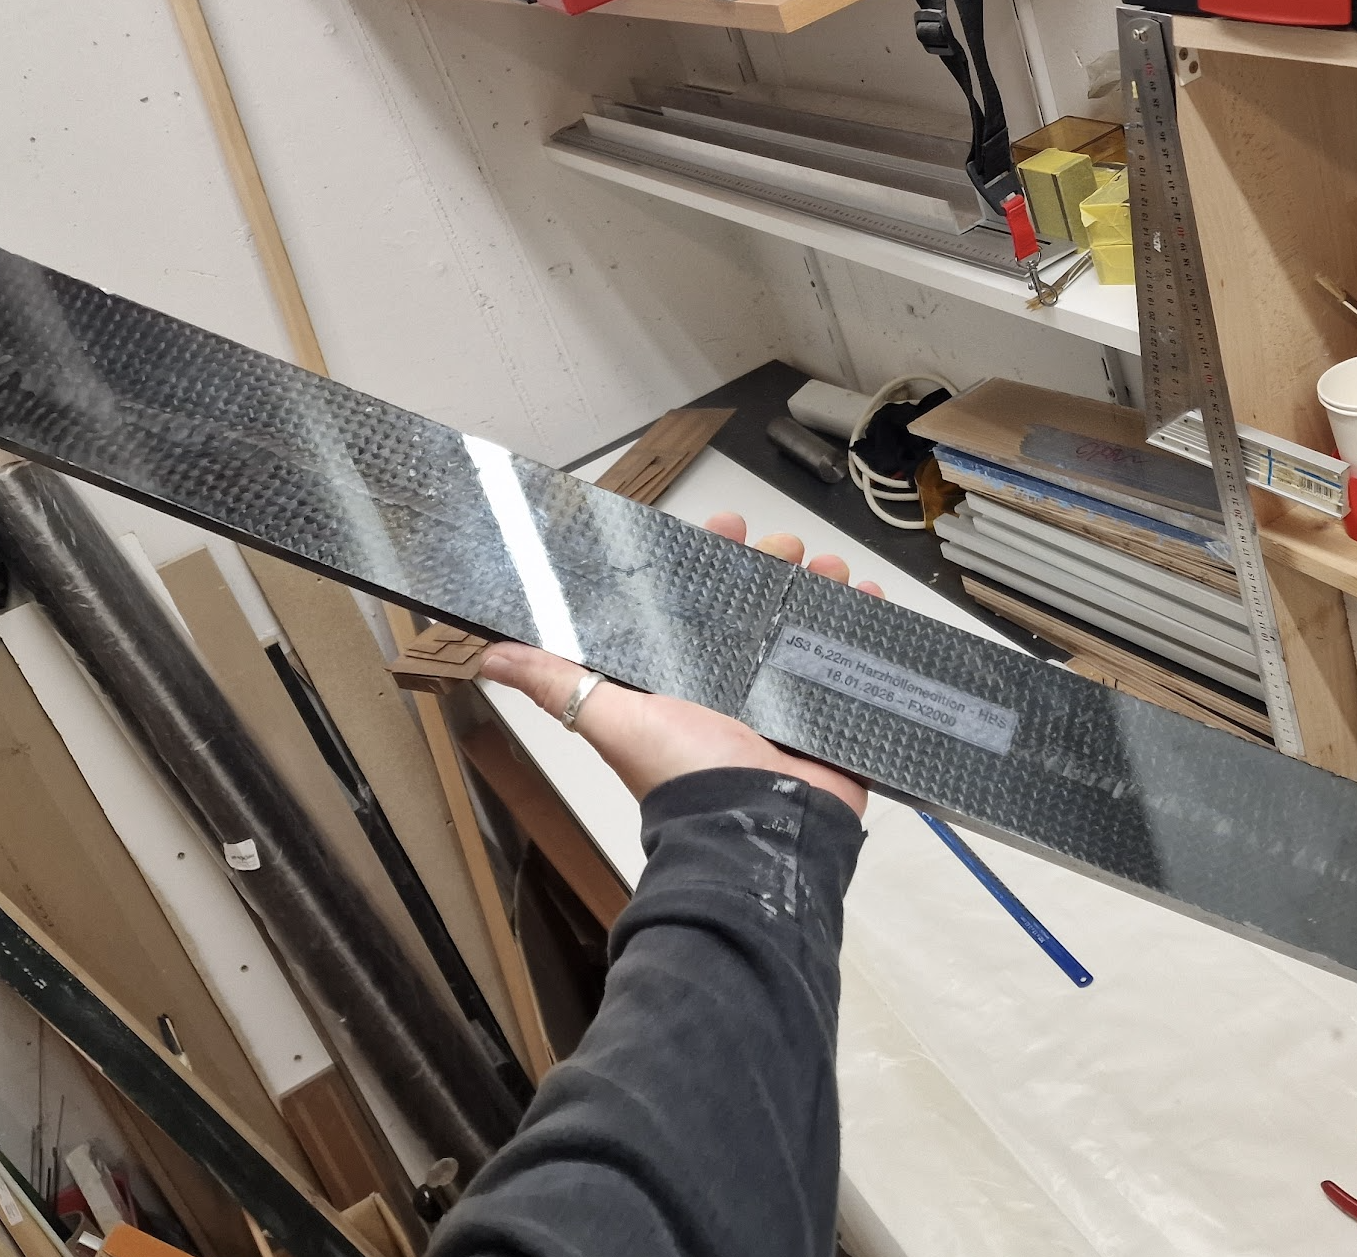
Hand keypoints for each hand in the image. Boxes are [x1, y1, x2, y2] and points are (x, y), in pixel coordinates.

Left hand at [477, 512, 882, 817]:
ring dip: (822, 585)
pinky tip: (869, 597)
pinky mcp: (830, 717)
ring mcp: (787, 699)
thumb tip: (486, 656)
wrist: (755, 831)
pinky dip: (864, 625)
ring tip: (834, 566)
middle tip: (789, 544)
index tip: (729, 524)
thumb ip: (558, 683)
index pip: (699, 599)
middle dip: (776, 564)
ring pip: (807, 623)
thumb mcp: (612, 718)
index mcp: (688, 676)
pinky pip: (851, 660)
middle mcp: (736, 683)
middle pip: (760, 604)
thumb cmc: (683, 773)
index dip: (713, 557)